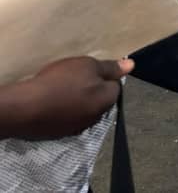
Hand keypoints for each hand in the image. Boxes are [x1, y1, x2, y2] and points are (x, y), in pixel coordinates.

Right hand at [12, 57, 132, 139]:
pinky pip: (68, 118)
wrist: (26, 107)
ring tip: (63, 90)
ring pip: (85, 110)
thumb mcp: (88, 66)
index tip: (91, 71)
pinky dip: (65, 110)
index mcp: (107, 100)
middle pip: (101, 100)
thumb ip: (111, 67)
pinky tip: (54, 103)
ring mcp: (77, 127)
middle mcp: (96, 117)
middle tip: (76, 78)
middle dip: (93, 90)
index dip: (105, 76)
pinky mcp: (60, 133)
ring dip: (79, 101)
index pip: (116, 87)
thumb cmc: (61, 82)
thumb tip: (131, 65)